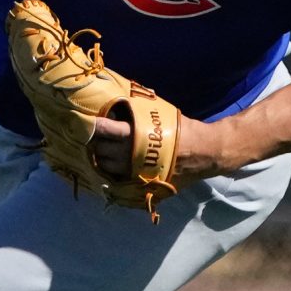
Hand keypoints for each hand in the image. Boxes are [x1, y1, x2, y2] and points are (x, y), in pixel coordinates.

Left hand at [90, 110, 232, 185]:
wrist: (205, 153)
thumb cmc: (182, 130)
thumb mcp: (160, 114)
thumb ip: (137, 112)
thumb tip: (116, 104)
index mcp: (137, 136)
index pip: (106, 130)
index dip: (94, 126)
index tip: (86, 122)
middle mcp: (133, 156)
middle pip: (102, 150)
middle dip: (97, 143)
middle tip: (96, 136)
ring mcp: (136, 174)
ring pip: (106, 168)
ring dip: (102, 158)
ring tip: (103, 150)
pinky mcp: (142, 185)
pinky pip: (117, 182)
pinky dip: (111, 174)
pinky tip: (111, 166)